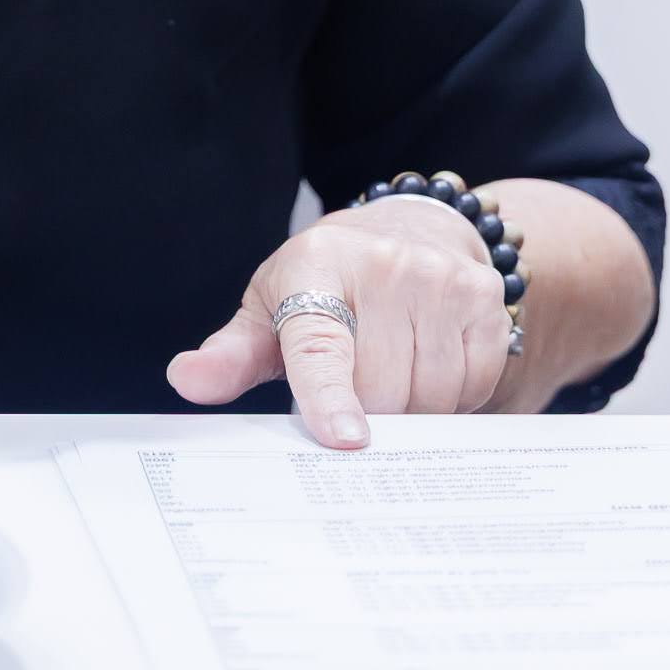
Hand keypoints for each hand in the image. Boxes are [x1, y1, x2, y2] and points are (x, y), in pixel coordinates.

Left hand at [165, 193, 512, 449]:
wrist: (407, 230)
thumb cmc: (326, 284)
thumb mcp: (271, 307)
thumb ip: (232, 353)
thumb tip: (185, 380)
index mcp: (315, 268)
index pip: (320, 345)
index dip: (330, 396)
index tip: (345, 439)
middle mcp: (383, 267)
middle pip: (381, 392)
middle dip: (366, 412)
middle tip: (355, 387)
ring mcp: (439, 280)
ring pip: (430, 398)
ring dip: (412, 409)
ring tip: (393, 371)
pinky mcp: (484, 301)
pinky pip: (472, 386)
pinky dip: (451, 396)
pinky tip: (430, 363)